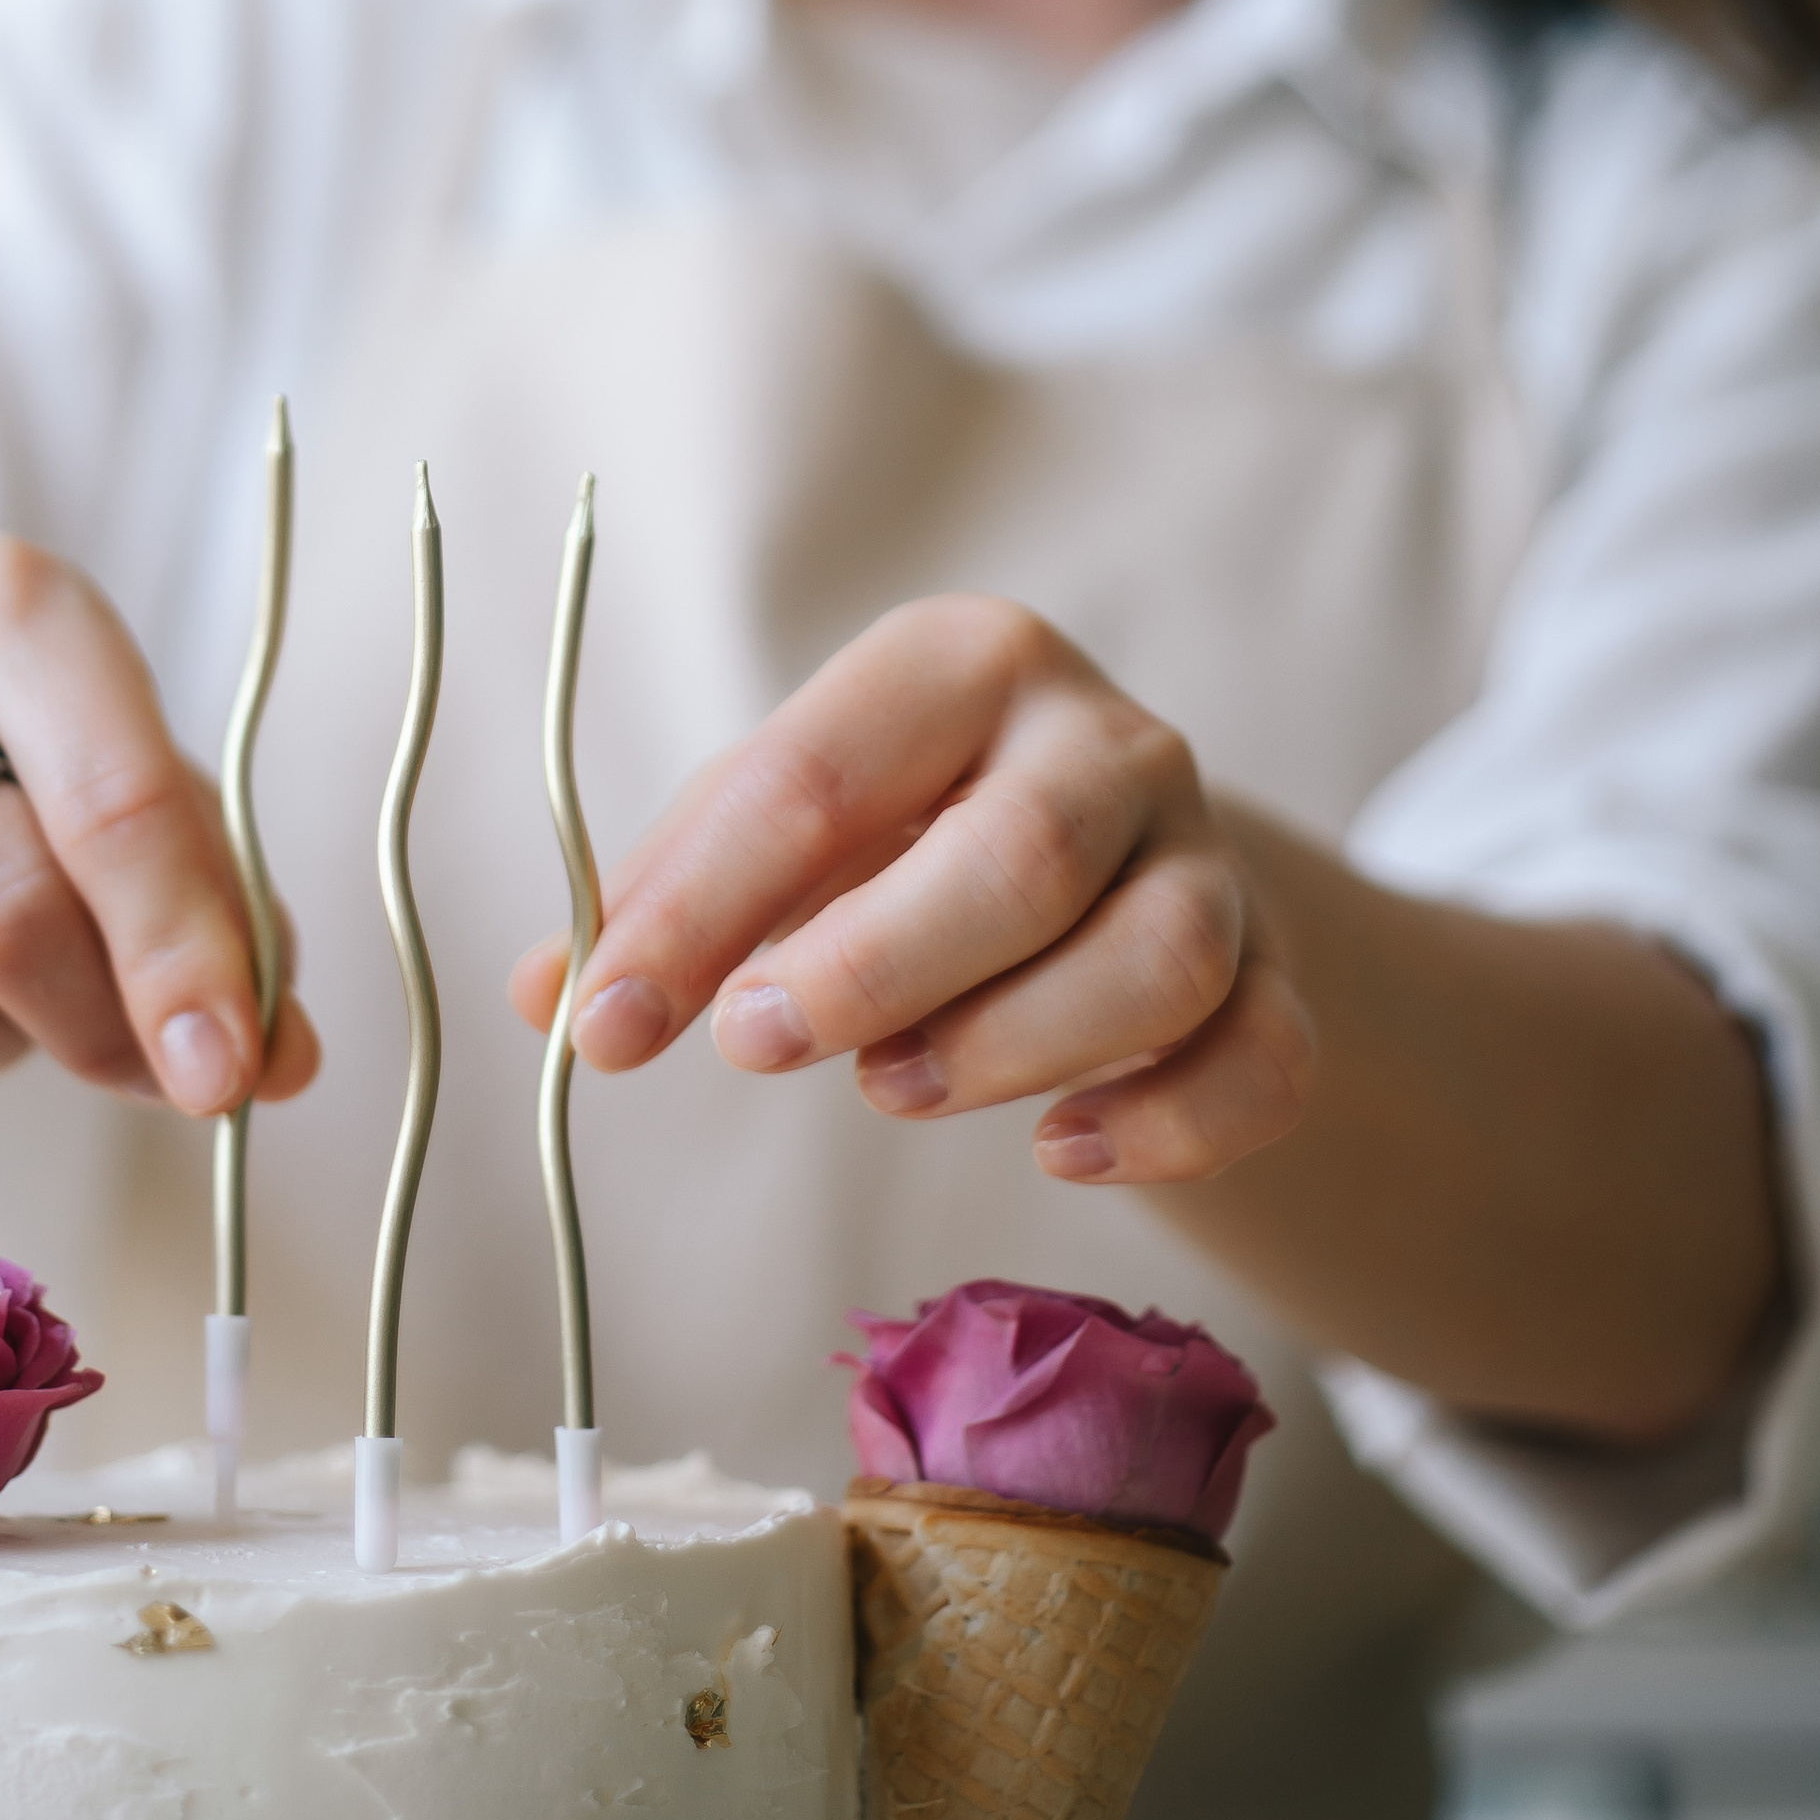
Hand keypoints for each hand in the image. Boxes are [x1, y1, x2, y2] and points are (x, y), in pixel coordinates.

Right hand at [0, 535, 316, 1120]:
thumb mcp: (128, 793)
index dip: (185, 955)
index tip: (232, 1071)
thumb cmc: (6, 775)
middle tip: (136, 1064)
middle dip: (95, 1024)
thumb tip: (277, 1062)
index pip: (117, 800)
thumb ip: (224, 914)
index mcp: (10, 596)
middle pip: (8, 912)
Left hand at [510, 596, 1312, 1182]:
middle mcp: (1104, 739)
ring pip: (1159, 956)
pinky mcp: (1277, 970)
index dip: (696, 912)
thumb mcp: (788, 822)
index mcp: (960, 665)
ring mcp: (1208, 854)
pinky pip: (1260, 1054)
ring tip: (895, 1090)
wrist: (1122, 846)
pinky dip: (1167, 1122)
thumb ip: (669, 896)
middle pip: (1022, 854)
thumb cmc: (914, 827)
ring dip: (1014, 1045)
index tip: (604, 1025)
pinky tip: (1061, 1154)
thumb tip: (541, 995)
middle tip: (756, 1044)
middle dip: (874, 966)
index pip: (816, 778)